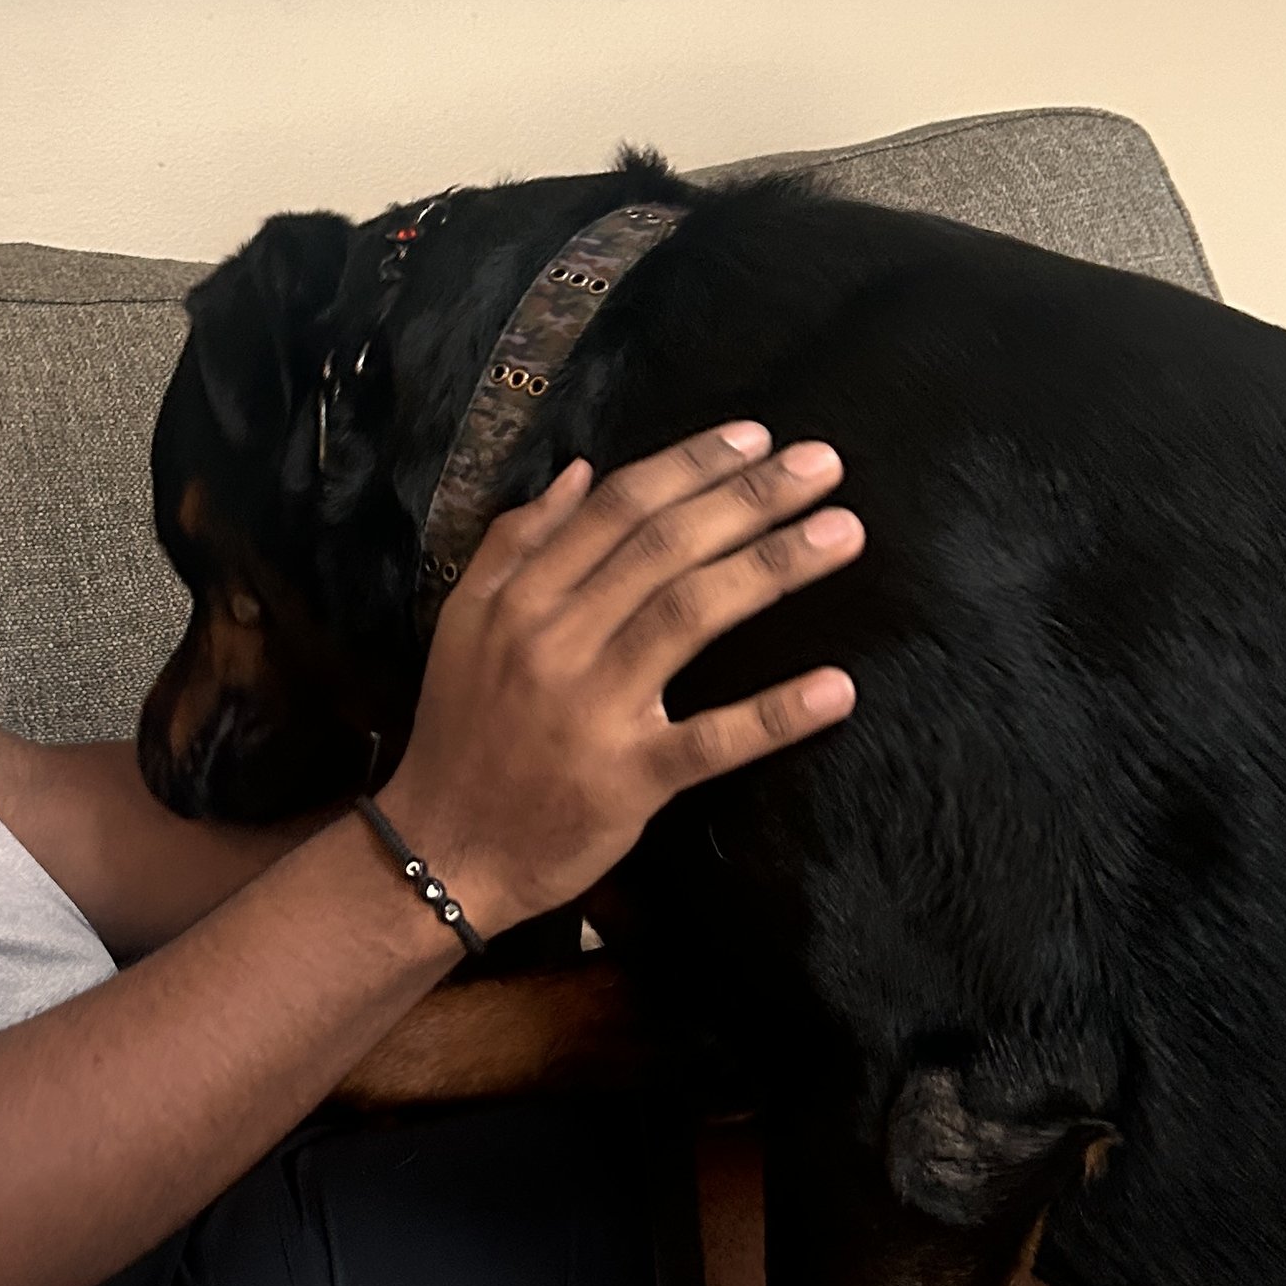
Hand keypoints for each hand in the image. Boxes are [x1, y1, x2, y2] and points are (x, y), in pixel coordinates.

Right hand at [379, 425, 858, 939]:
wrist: (443, 848)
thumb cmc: (461, 732)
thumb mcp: (463, 623)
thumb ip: (515, 543)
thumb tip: (580, 472)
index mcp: (521, 598)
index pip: (618, 509)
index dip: (692, 466)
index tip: (756, 437)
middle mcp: (557, 641)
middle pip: (666, 548)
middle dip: (751, 498)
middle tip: (824, 465)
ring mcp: (595, 710)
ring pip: (691, 616)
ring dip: (774, 567)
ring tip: (842, 534)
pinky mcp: (629, 780)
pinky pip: (712, 740)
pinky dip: (775, 714)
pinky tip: (836, 687)